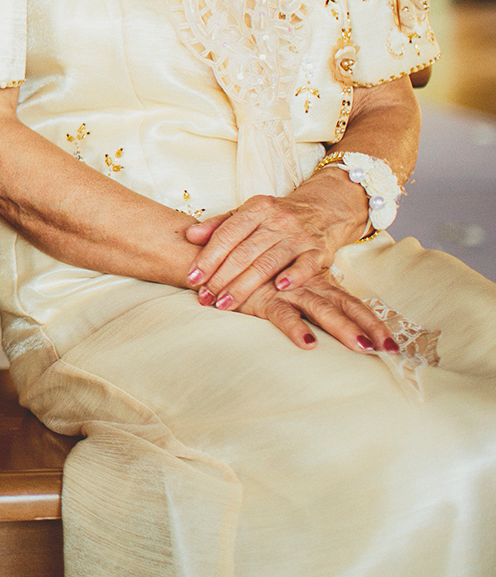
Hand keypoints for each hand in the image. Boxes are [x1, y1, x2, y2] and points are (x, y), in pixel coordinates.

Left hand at [183, 174, 366, 310]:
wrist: (323, 209)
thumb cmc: (277, 217)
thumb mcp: (247, 213)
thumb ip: (218, 225)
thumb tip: (189, 235)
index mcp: (256, 208)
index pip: (226, 235)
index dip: (208, 258)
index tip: (193, 278)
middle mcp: (278, 220)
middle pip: (244, 252)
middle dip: (221, 278)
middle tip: (205, 297)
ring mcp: (299, 236)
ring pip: (268, 262)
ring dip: (245, 286)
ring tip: (225, 303)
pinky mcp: (319, 251)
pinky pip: (306, 265)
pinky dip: (293, 276)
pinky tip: (278, 289)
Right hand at [235, 270, 397, 354]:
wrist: (215, 259)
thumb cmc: (247, 274)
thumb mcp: (278, 285)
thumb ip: (298, 300)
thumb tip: (320, 330)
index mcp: (313, 283)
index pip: (350, 303)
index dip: (372, 322)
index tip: (394, 345)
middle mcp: (306, 286)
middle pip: (345, 307)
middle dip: (370, 327)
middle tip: (391, 349)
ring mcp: (287, 292)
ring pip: (321, 311)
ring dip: (343, 329)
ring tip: (362, 348)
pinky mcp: (264, 298)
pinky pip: (282, 315)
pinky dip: (295, 328)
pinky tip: (308, 343)